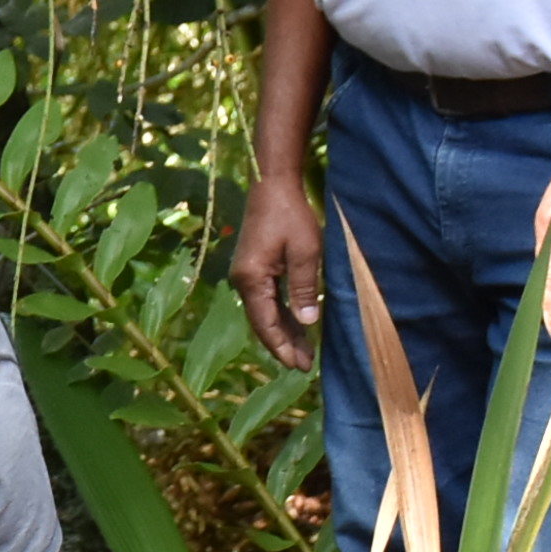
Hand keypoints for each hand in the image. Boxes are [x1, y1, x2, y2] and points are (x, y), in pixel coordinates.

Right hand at [231, 174, 326, 370]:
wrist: (273, 185)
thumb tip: (307, 323)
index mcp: (251, 279)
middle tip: (305, 366)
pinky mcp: (255, 267)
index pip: (265, 323)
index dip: (282, 346)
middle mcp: (243, 280)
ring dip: (284, 331)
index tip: (298, 366)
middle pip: (262, 322)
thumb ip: (303, 288)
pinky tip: (297, 325)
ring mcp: (247, 274)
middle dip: (284, 345)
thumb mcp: (305, 252)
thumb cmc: (291, 216)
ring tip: (305, 351)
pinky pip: (267, 299)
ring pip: (265, 312)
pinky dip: (282, 314)